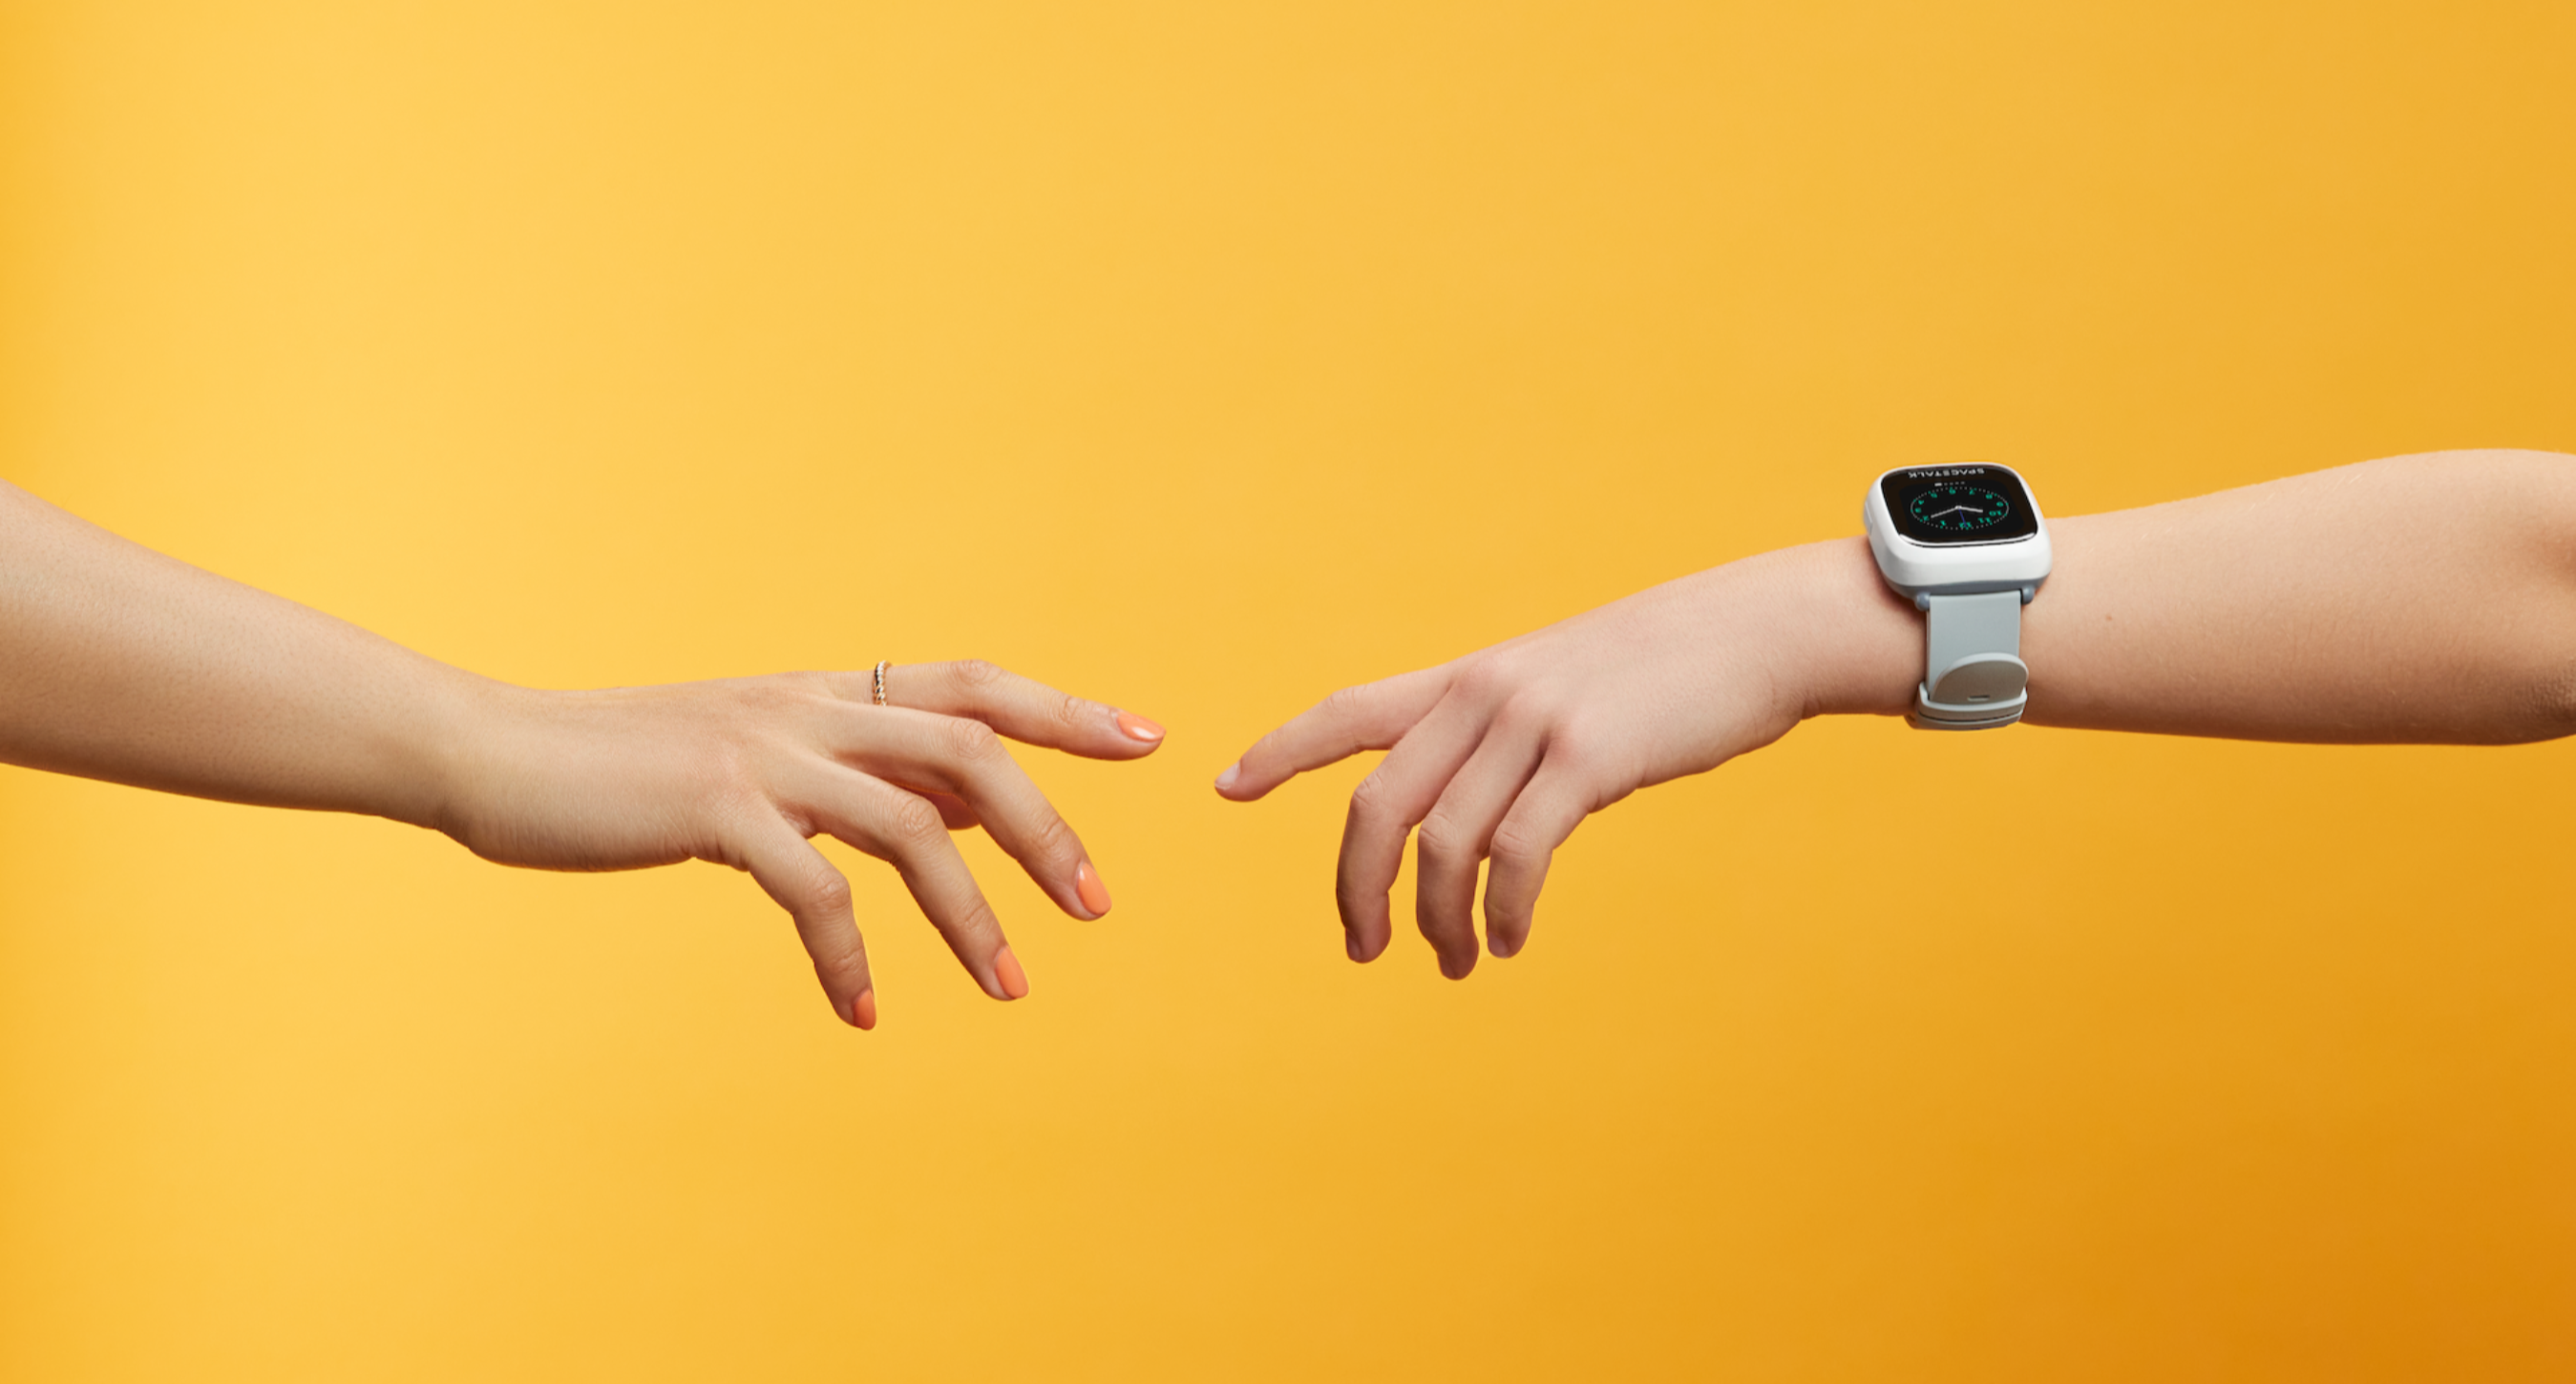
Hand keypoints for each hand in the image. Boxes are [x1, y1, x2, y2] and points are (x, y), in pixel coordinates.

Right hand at [437, 659, 1164, 1027]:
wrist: (494, 754)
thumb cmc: (622, 766)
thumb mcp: (754, 755)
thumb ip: (848, 773)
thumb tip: (952, 808)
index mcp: (824, 693)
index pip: (972, 685)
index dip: (1063, 709)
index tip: (1144, 738)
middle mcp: (810, 712)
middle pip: (974, 750)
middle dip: (1051, 827)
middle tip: (1100, 907)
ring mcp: (766, 755)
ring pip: (918, 827)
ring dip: (975, 915)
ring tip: (1012, 989)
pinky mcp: (716, 811)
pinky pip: (818, 891)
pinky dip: (851, 957)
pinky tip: (862, 1011)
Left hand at [1213, 541, 1915, 976]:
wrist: (1756, 630)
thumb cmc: (1665, 670)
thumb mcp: (1562, 686)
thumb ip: (1505, 735)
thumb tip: (1475, 808)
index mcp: (1469, 679)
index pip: (1348, 712)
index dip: (1281, 750)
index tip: (1227, 787)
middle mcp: (1483, 695)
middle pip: (1374, 805)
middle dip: (1354, 889)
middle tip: (1362, 950)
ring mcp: (1532, 724)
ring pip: (1442, 842)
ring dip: (1436, 919)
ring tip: (1455, 961)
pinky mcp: (1587, 759)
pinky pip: (1517, 853)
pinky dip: (1504, 911)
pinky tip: (1510, 939)